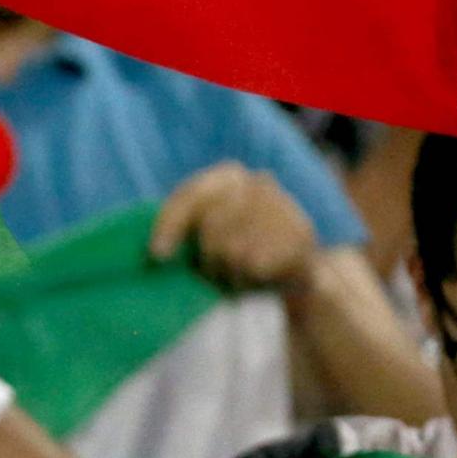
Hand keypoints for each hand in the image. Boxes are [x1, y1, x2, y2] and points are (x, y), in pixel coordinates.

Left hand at [148, 161, 318, 295]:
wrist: (299, 270)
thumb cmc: (242, 252)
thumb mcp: (209, 236)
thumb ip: (184, 232)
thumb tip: (155, 252)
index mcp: (229, 176)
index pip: (190, 196)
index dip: (169, 225)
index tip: (156, 256)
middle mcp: (258, 183)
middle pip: (211, 229)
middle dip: (207, 262)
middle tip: (216, 275)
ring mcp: (284, 206)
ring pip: (233, 252)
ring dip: (230, 276)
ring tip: (240, 277)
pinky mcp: (301, 234)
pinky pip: (257, 265)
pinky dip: (252, 281)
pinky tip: (262, 279)